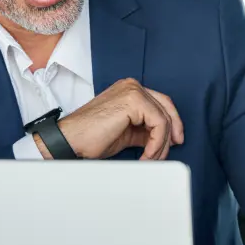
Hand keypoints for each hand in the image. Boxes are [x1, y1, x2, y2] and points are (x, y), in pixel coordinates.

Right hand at [34, 78, 183, 159]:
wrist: (71, 141)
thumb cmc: (91, 138)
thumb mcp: (126, 134)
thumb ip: (144, 131)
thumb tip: (165, 139)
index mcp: (129, 90)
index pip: (160, 103)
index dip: (172, 123)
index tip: (173, 142)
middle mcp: (131, 86)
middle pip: (166, 107)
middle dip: (172, 132)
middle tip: (170, 151)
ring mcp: (132, 90)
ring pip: (164, 118)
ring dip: (161, 144)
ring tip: (151, 159)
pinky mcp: (133, 100)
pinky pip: (158, 124)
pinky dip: (156, 143)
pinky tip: (147, 156)